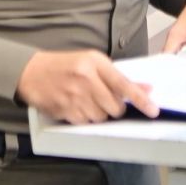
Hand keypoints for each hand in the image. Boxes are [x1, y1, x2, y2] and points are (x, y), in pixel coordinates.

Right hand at [16, 49, 159, 123]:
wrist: (31, 72)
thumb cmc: (66, 65)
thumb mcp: (92, 61)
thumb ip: (118, 76)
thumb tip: (146, 89)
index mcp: (95, 63)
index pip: (124, 84)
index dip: (140, 99)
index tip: (153, 110)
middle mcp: (86, 79)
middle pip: (114, 107)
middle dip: (115, 108)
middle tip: (105, 100)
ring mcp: (74, 96)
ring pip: (101, 118)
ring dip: (99, 113)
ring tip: (87, 100)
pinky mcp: (64, 110)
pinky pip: (85, 123)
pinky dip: (84, 118)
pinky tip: (76, 106)